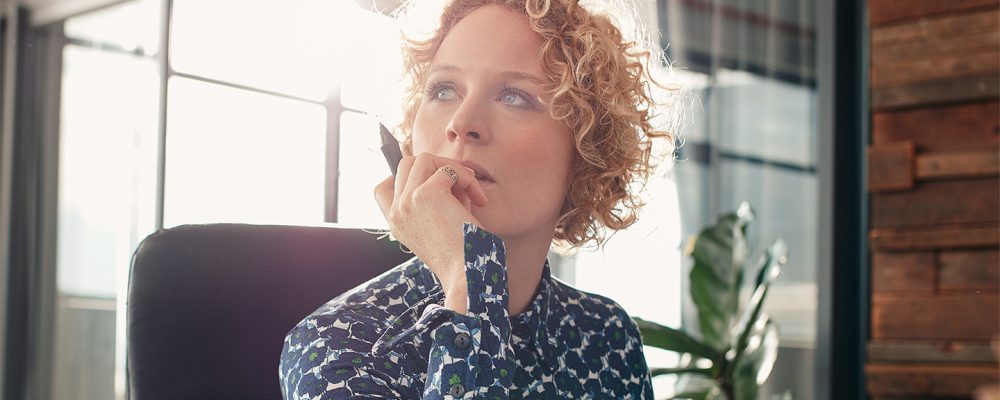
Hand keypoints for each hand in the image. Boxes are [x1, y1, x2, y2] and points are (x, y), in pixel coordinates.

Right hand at [374, 153, 488, 312]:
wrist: (465, 274)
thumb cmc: (462, 254)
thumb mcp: (439, 225)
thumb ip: (436, 198)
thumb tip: (447, 169)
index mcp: (396, 223)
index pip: (382, 188)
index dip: (405, 176)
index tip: (432, 180)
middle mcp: (396, 212)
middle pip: (406, 164)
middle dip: (437, 165)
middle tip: (460, 182)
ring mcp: (407, 201)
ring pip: (424, 159)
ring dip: (453, 168)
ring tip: (470, 190)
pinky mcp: (426, 194)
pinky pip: (450, 171)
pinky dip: (469, 181)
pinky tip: (480, 201)